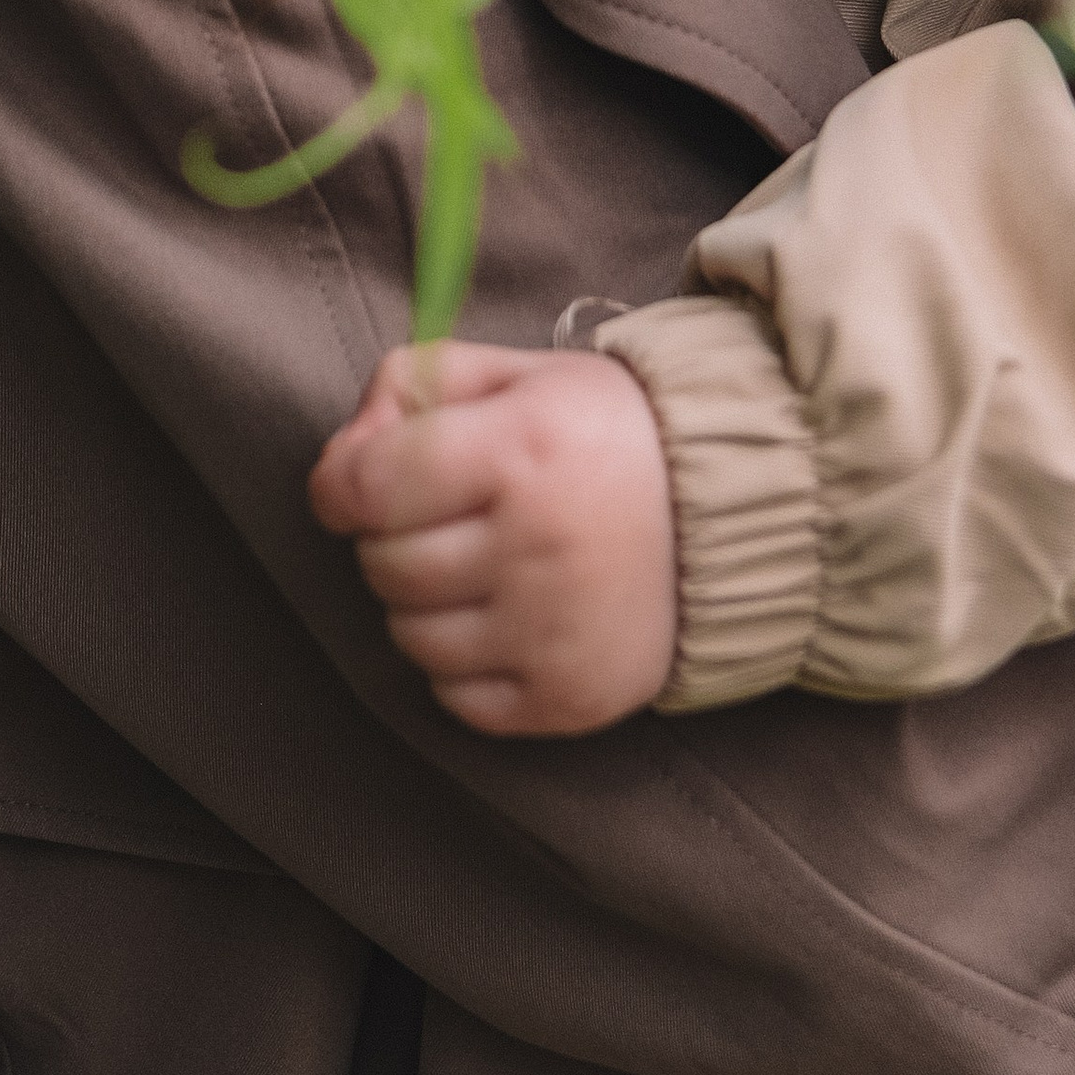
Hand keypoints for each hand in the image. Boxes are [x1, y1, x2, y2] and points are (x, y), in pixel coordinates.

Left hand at [307, 342, 677, 736]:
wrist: (733, 510)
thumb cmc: (602, 433)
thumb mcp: (515, 375)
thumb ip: (412, 386)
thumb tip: (341, 461)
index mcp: (522, 447)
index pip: (367, 486)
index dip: (341, 484)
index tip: (354, 483)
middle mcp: (537, 544)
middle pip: (384, 564)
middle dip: (392, 537)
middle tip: (444, 516)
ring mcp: (553, 631)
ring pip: (410, 636)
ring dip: (423, 603)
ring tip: (478, 566)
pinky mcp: (569, 697)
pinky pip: (455, 700)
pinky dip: (461, 666)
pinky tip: (504, 619)